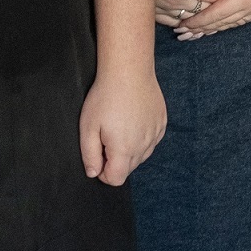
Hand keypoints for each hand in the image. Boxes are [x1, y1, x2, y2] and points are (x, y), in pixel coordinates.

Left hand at [79, 64, 166, 184]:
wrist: (129, 71)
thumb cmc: (105, 97)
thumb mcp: (88, 127)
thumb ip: (90, 155)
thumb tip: (93, 173)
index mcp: (124, 150)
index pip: (116, 179)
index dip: (103, 174)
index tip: (98, 157)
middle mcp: (144, 146)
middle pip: (129, 169)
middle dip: (115, 162)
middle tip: (105, 139)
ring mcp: (156, 134)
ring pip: (141, 156)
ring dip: (129, 151)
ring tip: (119, 128)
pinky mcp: (162, 123)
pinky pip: (151, 141)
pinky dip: (141, 138)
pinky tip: (132, 121)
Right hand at [156, 0, 232, 27]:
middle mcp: (176, 2)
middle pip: (205, 10)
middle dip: (215, 5)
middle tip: (222, 0)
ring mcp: (165, 10)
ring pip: (191, 18)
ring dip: (200, 15)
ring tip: (208, 9)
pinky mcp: (155, 13)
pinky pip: (174, 23)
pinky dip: (184, 21)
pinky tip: (189, 17)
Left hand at [173, 0, 250, 39]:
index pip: (216, 14)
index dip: (198, 21)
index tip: (183, 25)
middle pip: (223, 22)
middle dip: (203, 28)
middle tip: (184, 32)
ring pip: (232, 24)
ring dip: (214, 29)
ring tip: (197, 33)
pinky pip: (242, 21)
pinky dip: (228, 24)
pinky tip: (217, 27)